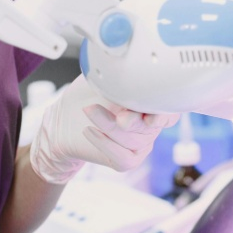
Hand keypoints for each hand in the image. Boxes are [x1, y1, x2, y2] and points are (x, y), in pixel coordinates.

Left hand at [28, 75, 178, 183]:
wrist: (63, 119)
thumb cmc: (86, 96)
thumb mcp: (102, 78)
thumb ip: (120, 77)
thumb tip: (131, 73)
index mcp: (151, 103)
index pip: (170, 109)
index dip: (166, 113)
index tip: (154, 114)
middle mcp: (150, 125)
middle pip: (152, 125)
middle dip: (135, 121)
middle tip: (120, 117)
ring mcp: (141, 144)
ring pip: (134, 140)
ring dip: (110, 126)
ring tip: (89, 111)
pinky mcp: (127, 160)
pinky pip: (123, 156)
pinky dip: (104, 143)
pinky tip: (89, 131)